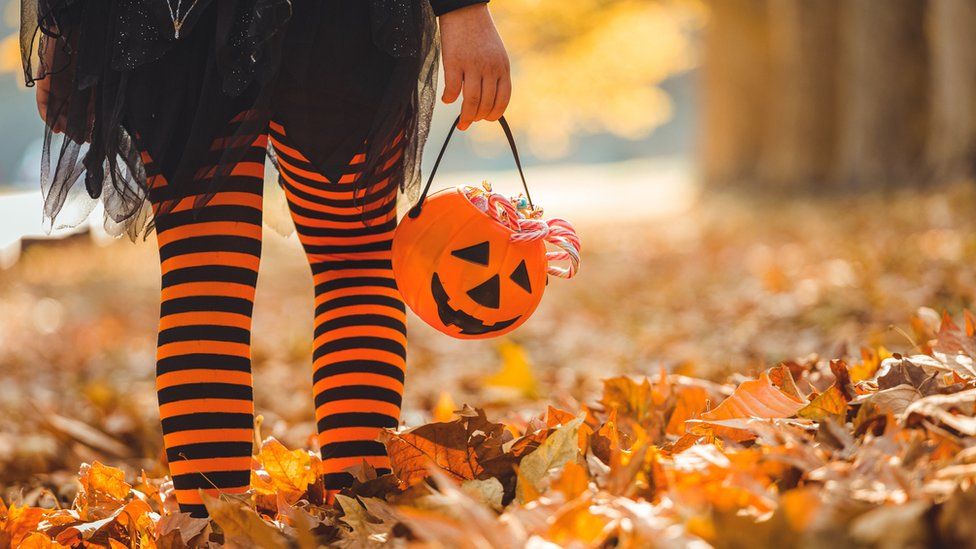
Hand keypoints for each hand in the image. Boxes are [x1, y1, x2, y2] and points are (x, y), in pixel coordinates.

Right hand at [439, 4, 510, 130]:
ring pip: (470, 101)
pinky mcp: (453, 62)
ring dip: (465, 116)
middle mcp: (489, 68)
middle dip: (477, 118)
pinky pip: (451, 89)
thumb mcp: (496, 54)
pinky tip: (447, 99)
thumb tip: (489, 101)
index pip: (502, 99)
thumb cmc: (479, 34)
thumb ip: (495, 75)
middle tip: (469, 121)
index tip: (486, 119)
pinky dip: (449, 98)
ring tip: (461, 122)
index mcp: (502, 67)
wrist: (465, 10)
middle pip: (485, 104)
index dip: (494, 114)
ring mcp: (472, 66)